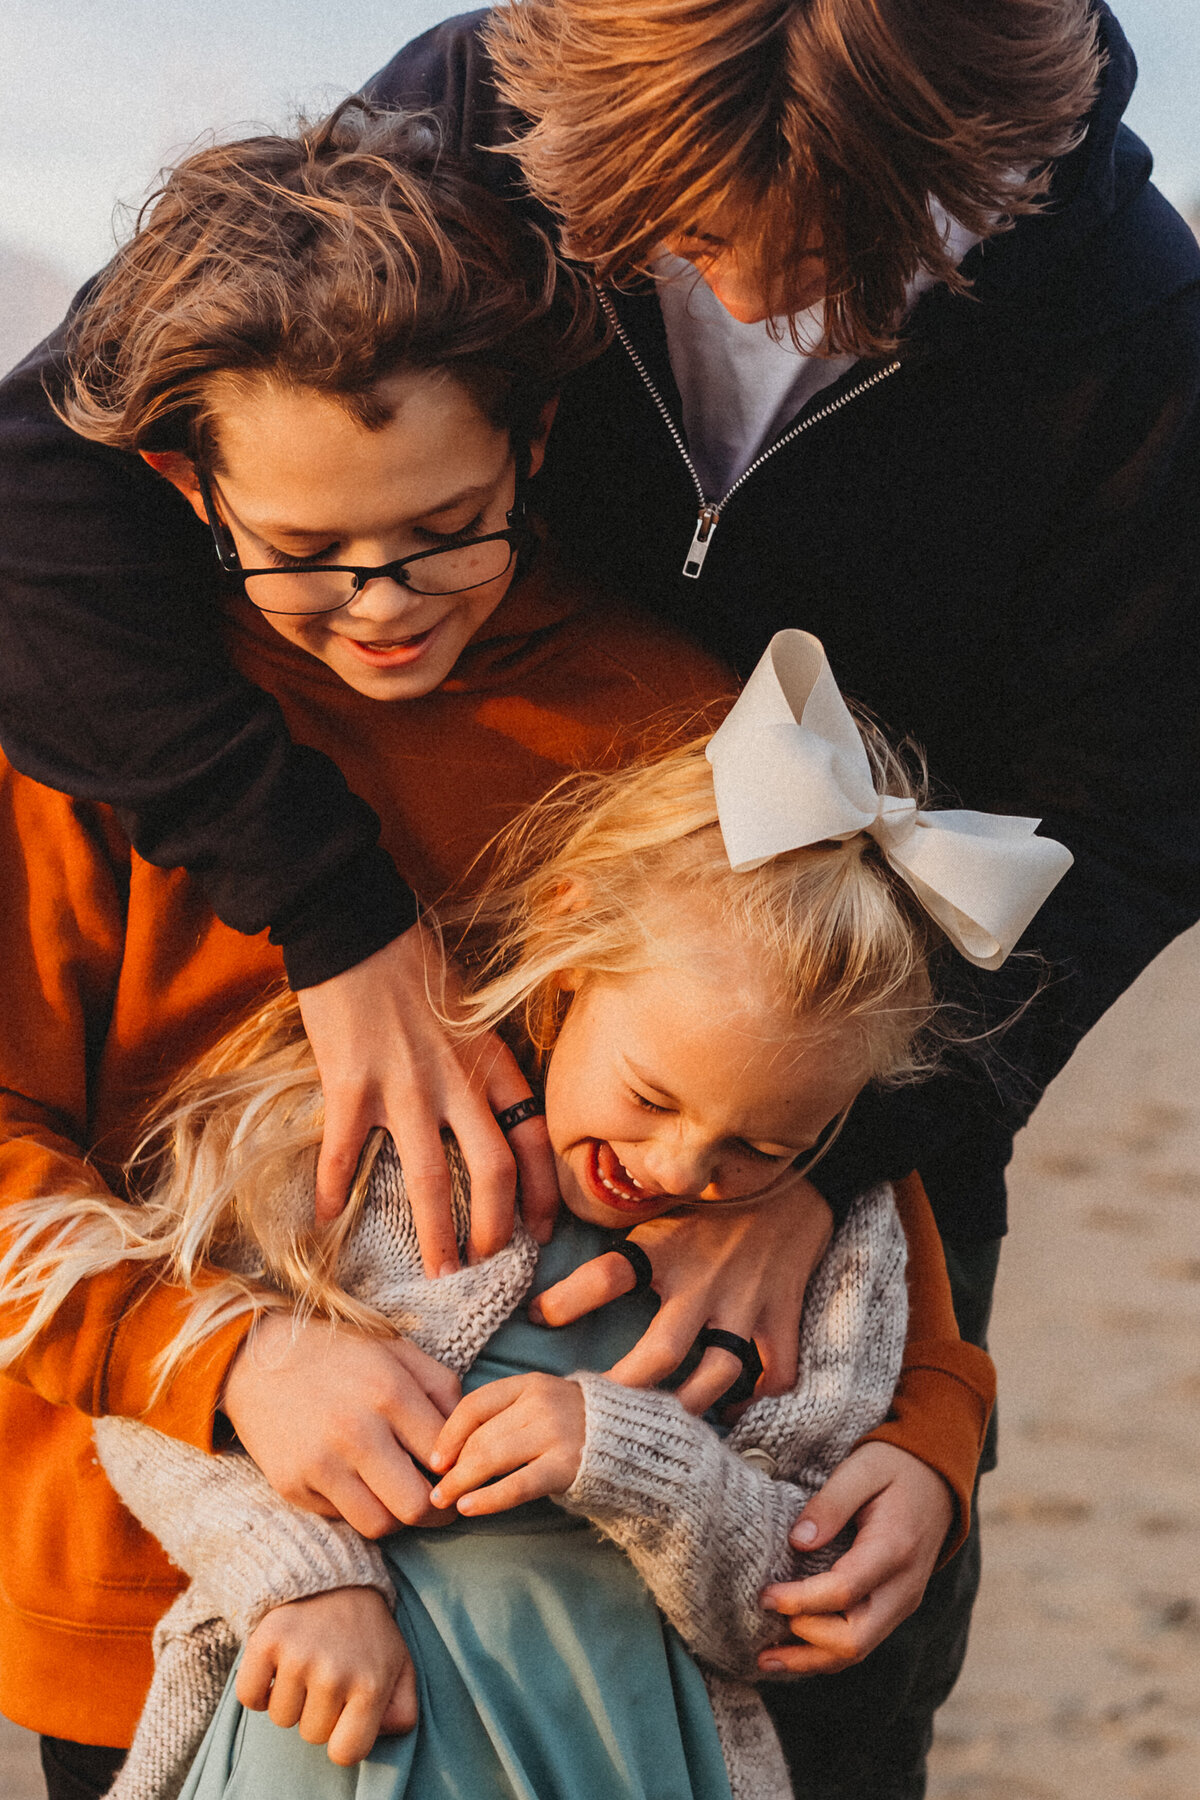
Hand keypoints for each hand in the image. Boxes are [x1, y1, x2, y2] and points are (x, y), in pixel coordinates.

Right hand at [221, 1312, 461, 1535]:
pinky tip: (357, 1483)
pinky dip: (356, 1508)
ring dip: (396, 1516)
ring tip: (398, 1495)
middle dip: (436, 1511)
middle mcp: (355, 1432)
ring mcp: (320, 1464)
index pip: (445, 1458)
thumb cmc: (338, 1353)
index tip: (460, 1473)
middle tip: (440, 1503)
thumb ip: (442, 1389)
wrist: (256, 1357)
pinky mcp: (292, 1486)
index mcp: (389, 1393)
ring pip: (380, 1525)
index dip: (460, 1471)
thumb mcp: (397, 1351)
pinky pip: (340, 1518)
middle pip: (417, 1506)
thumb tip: (469, 1436)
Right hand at [237, 1587, 416, 1763]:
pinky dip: (258, 1689)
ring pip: (281, 1718)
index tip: (343, 1715)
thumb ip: (402, 1712)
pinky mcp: (267, 1641)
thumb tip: (376, 1735)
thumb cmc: (368, 1632)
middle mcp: (335, 1674)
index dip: (341, 1740)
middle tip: (328, 1675)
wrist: (335, 1575)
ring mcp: (299, 1657)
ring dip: (290, 1698)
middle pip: (311, 1736)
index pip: (346, 1752)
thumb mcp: (400, 1666)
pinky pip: (250, 1697)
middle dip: (317, 1713)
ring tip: (307, 1663)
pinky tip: (279, 1665)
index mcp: (372, 1685)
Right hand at [296, 921, 558, 1267]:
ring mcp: (405, 1086)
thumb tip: (486, 1112)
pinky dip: (336, 1190)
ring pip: (430, 1179)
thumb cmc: (413, 963)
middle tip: (489, 1265)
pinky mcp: (352, 1085)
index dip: (545, 1191)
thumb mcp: (470, 1010)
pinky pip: (346, 1153)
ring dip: (437, 1234)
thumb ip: (480, 1062)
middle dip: (496, 1230)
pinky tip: (328, 1219)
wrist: (356, 926)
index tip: (544, 1229)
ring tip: (439, 1273)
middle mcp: (458, 1081)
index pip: (535, 1137)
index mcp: (492, 1060)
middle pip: (495, 1172)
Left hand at [426, 1373, 584, 1515]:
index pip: (475, 1404)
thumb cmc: (579, 1427)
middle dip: (452, 1465)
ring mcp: (555, 1433)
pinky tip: (468, 1507)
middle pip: (481, 1435)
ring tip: (443, 1500)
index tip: (434, 1457)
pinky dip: (488, 1497)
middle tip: (433, 1488)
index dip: (449, 1433)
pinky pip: (517, 1484)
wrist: (635, 1441)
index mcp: (532, 1384)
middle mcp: (541, 1403)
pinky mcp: (567, 1465)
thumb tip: (455, 1447)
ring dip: (460, 1482)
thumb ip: (508, 1416)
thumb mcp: (544, 1405)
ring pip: (492, 1457)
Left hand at [530, 1174, 833, 1411]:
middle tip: (595, 1417)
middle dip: (626, 1392)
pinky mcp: (781, 1317)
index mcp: (666, 1248)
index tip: (537, 1317)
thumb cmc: (714, 1196)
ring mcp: (746, 1304)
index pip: (608, 1275)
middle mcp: (703, 1281)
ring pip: (718, 1375)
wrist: (797, 1182)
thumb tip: (549, 1240)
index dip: (567, 1299)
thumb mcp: (662, 1198)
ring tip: (659, 1430)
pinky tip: (729, 1412)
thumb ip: (618, 1222)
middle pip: (661, 1353)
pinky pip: (774, 1374)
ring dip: (688, 1407)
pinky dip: (754, 1400)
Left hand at [757, 1442, 953, 1675]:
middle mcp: (903, 1587)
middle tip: (762, 1626)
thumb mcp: (862, 1468)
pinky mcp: (893, 1608)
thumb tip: (798, 1542)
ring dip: (811, 1659)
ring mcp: (901, 1602)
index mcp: (894, 1548)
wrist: (937, 1481)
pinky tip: (794, 1652)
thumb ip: (830, 1503)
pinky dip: (826, 1653)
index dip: (801, 1600)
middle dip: (805, 1642)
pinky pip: (861, 1642)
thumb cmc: (895, 1469)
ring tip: (766, 1658)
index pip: (844, 1590)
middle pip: (854, 1638)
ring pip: (857, 1650)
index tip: (765, 1596)